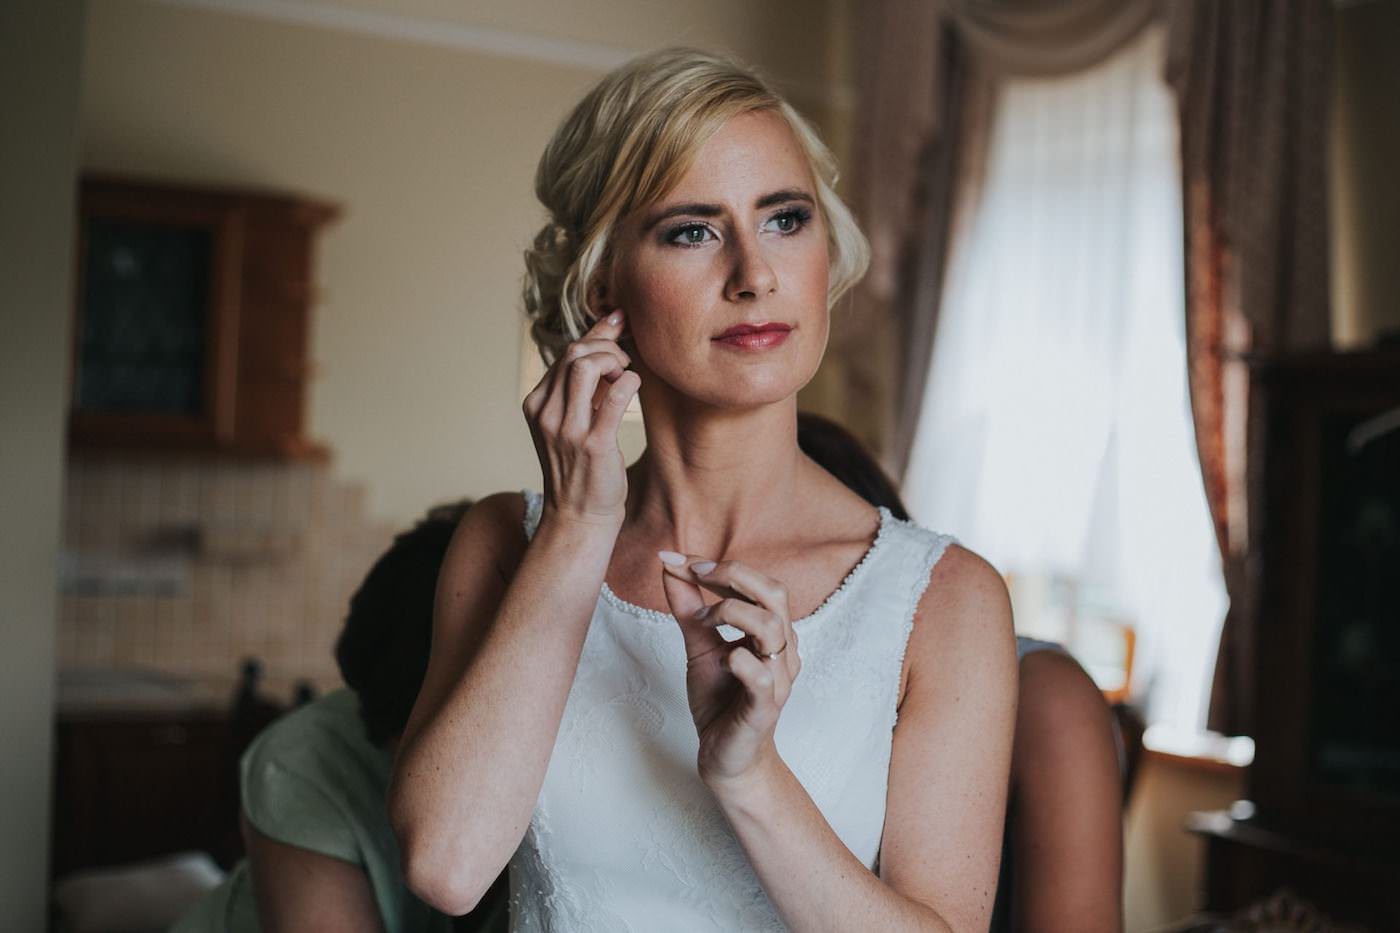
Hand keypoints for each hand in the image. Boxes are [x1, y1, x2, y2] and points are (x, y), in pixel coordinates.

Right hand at [522, 311, 640, 530]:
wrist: (579, 516)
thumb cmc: (581, 466)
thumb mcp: (570, 422)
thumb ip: (581, 386)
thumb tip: (603, 340)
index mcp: (536, 404)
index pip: (565, 353)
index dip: (596, 333)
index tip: (618, 320)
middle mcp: (546, 414)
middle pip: (573, 354)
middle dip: (606, 346)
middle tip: (625, 360)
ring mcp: (567, 429)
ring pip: (585, 366)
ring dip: (613, 360)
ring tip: (625, 373)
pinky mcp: (593, 444)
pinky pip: (615, 396)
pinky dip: (629, 382)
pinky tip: (634, 385)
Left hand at [659, 555, 800, 787]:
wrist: (726, 757)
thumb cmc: (720, 700)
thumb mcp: (700, 646)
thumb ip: (688, 608)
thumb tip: (670, 565)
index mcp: (771, 632)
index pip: (759, 584)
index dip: (723, 567)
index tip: (681, 561)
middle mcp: (781, 650)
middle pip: (775, 594)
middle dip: (734, 575)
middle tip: (696, 574)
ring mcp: (776, 679)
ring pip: (772, 629)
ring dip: (732, 612)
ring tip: (702, 620)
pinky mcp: (764, 709)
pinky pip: (763, 680)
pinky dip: (743, 662)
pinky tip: (724, 657)